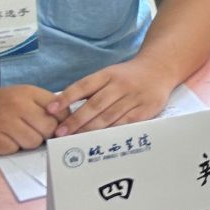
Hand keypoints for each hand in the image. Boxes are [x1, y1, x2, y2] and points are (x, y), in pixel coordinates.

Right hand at [0, 86, 58, 153]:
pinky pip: (15, 149)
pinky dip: (12, 147)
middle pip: (49, 128)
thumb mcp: (23, 96)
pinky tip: (4, 138)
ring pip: (34, 142)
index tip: (57, 126)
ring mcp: (5, 123)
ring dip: (28, 142)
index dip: (62, 121)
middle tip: (34, 132)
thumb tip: (68, 123)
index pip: (60, 110)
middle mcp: (18, 105)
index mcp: (28, 93)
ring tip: (17, 134)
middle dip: (45, 134)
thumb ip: (45, 105)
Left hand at [48, 59, 177, 136]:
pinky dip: (112, 132)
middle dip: (76, 120)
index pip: (84, 85)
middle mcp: (121, 84)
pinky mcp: (146, 109)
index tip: (50, 109)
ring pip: (110, 116)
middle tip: (60, 133)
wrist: (159, 69)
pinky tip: (101, 140)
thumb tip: (61, 107)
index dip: (66, 98)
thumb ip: (89, 89)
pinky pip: (126, 124)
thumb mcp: (109, 74)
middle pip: (95, 104)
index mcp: (108, 74)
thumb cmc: (128, 76)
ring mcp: (134, 97)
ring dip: (91, 130)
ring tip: (75, 140)